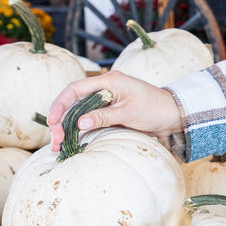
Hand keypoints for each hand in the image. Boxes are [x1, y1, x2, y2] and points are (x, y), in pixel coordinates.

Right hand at [47, 71, 183, 150]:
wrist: (174, 115)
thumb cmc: (155, 109)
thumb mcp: (129, 113)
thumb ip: (104, 116)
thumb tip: (79, 123)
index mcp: (109, 81)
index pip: (75, 89)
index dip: (60, 105)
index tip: (52, 122)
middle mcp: (105, 88)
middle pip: (73, 101)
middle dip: (60, 119)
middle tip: (55, 140)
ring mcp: (106, 100)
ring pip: (78, 111)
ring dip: (67, 126)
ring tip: (59, 144)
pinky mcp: (109, 111)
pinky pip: (88, 118)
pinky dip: (78, 129)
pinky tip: (71, 140)